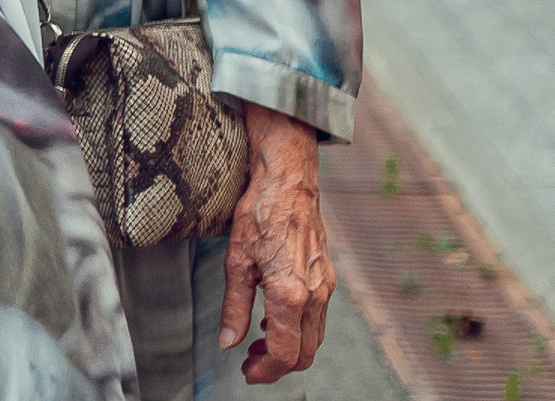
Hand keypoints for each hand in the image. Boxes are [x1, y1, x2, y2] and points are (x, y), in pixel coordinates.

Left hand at [221, 105, 335, 383]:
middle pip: (305, 353)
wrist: (288, 181)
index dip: (266, 371)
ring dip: (290, 347)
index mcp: (291, 295)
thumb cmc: (260, 213)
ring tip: (260, 340)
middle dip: (278, 364)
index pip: (285, 354)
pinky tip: (275, 317)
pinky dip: (299, 327)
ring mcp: (325, 286)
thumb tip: (228, 341)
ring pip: (314, 336)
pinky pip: (318, 315)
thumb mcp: (236, 261)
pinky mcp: (327, 275)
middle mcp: (316, 295)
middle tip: (251, 361)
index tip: (248, 372)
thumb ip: (234, 306)